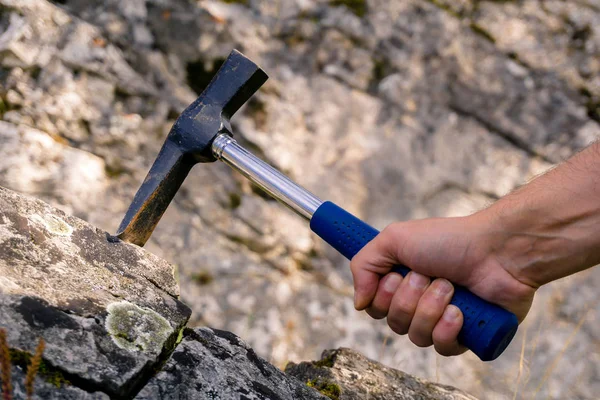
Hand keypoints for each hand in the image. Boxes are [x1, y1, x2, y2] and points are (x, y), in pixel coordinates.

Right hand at [350, 212, 536, 355]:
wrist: (497, 250)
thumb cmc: (448, 240)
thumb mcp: (393, 239)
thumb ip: (363, 265)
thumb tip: (358, 303)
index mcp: (402, 281)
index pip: (375, 307)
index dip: (382, 296)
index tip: (396, 275)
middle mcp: (419, 302)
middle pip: (393, 323)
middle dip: (409, 298)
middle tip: (428, 275)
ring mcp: (442, 320)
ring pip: (416, 336)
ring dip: (430, 308)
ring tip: (450, 287)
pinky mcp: (466, 336)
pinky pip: (442, 348)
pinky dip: (447, 328)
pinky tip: (460, 311)